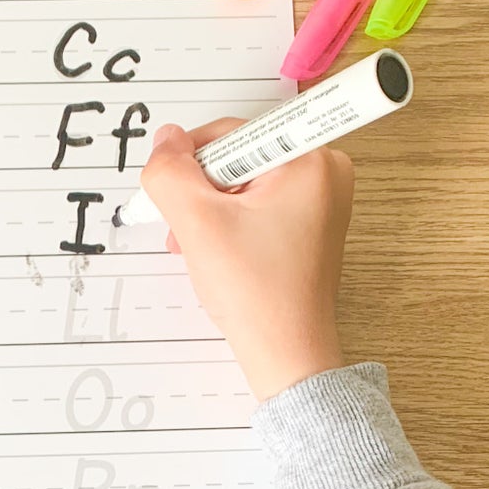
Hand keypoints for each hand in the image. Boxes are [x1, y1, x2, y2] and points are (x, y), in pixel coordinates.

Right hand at [140, 119, 353, 401]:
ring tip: (199, 248)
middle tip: (186, 230)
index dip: (191, 162)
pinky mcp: (311, 227)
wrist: (286, 355)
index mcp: (309, 159)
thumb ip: (171, 173)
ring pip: (245, 186)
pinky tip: (218, 253)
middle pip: (238, 159)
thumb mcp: (197, 223)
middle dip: (202, 194)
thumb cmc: (256, 294)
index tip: (172, 195)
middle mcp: (324, 173)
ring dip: (212, 212)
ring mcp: (321, 202)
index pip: (232, 133)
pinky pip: (260, 207)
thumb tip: (164, 141)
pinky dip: (232, 225)